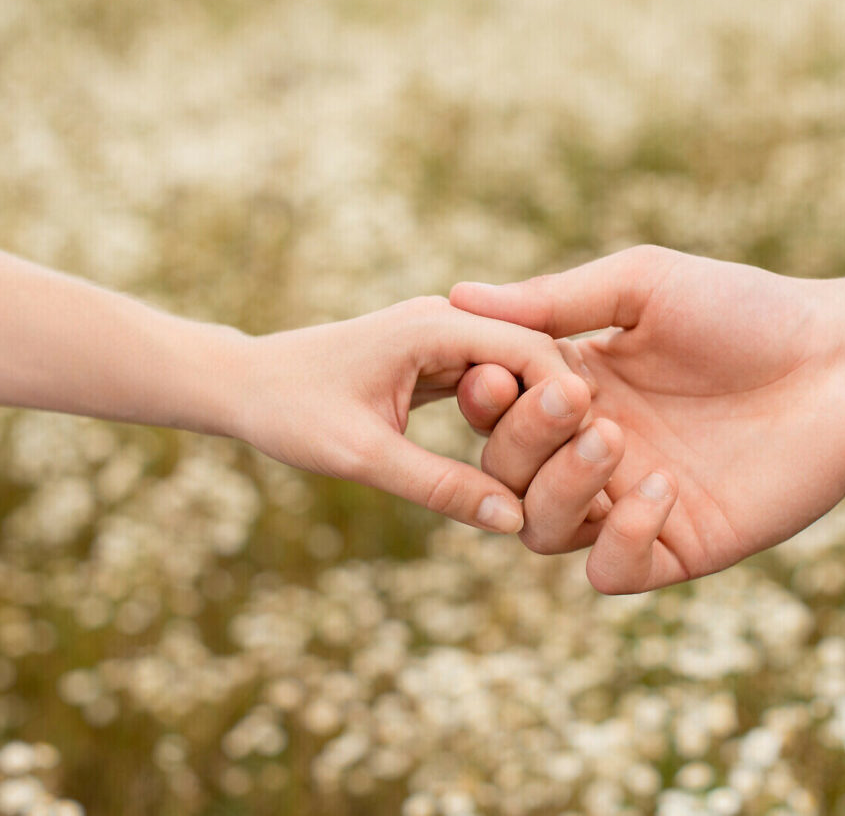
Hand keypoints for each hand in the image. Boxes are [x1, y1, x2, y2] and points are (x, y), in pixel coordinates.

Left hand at [230, 296, 599, 534]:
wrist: (239, 386)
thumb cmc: (289, 414)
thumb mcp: (361, 457)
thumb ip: (438, 486)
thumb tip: (513, 522)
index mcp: (432, 326)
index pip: (528, 348)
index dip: (569, 397)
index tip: (601, 448)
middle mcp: (443, 322)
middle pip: (530, 356)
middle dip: (565, 406)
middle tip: (605, 461)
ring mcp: (439, 339)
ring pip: (512, 371)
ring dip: (541, 413)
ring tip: (580, 464)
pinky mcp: (431, 360)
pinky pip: (487, 384)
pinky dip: (511, 416)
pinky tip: (537, 458)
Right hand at [452, 246, 844, 591]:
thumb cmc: (748, 311)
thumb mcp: (643, 286)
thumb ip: (554, 300)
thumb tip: (457, 296)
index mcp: (576, 388)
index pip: (495, 412)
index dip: (484, 400)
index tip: (495, 374)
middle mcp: (593, 450)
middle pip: (508, 474)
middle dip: (526, 440)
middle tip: (577, 401)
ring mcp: (632, 502)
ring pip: (544, 530)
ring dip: (563, 489)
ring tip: (616, 441)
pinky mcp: (679, 546)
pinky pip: (612, 572)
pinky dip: (618, 539)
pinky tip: (661, 490)